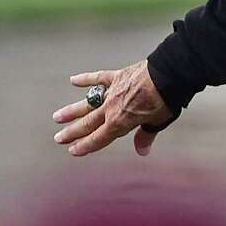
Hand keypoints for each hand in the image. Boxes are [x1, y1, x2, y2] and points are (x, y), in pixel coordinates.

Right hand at [52, 60, 171, 157]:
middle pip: (88, 123)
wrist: (168, 75)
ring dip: (72, 110)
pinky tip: (73, 80)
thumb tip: (142, 151)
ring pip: (87, 103)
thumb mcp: (157, 122)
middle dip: (72, 132)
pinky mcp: (117, 76)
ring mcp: (112, 91)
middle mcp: (111, 108)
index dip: (85, 146)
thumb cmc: (165, 99)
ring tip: (57, 116)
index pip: (99, 138)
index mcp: (120, 122)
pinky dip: (86, 78)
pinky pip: (98, 78)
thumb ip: (145, 136)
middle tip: (58, 138)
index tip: (72, 150)